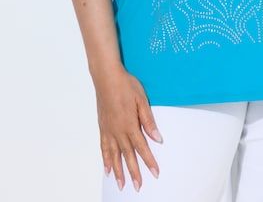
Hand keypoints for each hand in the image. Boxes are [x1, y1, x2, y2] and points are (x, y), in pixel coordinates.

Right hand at [94, 64, 162, 190]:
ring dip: (118, 170)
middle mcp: (118, 131)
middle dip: (134, 172)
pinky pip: (103, 147)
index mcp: (130, 125)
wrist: (107, 78)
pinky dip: (105, 159)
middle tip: (137, 187)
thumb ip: (149, 121)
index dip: (149, 161)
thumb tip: (158, 138)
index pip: (142, 147)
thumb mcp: (142, 100)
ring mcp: (109, 130)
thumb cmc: (126, 86)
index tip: (155, 173)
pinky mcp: (102, 127)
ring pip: (114, 155)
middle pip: (127, 156)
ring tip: (121, 184)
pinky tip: (107, 168)